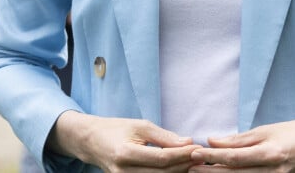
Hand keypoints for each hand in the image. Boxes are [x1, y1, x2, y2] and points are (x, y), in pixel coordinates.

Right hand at [48, 112, 202, 172]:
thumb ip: (164, 136)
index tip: (198, 147)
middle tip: (202, 156)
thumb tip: (188, 141)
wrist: (93, 142)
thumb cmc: (118, 129)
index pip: (162, 158)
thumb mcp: (140, 125)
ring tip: (194, 163)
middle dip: (184, 165)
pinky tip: (179, 169)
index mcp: (126, 154)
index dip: (182, 154)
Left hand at [189, 117, 294, 172]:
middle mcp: (273, 171)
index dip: (213, 157)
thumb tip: (212, 140)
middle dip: (210, 172)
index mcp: (270, 153)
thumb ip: (239, 139)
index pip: (235, 157)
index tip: (194, 153)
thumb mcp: (265, 130)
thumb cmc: (291, 133)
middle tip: (188, 168)